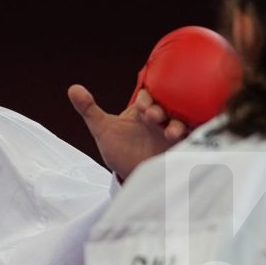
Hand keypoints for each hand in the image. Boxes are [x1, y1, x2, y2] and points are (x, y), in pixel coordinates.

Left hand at [68, 84, 186, 182]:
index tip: (140, 107)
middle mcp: (161, 117)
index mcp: (144, 108)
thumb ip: (89, 109)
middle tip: (152, 117)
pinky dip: (192, 137)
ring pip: (182, 121)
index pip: (149, 95)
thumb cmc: (120, 149)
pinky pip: (192, 139)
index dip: (145, 99)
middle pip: (168, 105)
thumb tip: (72, 88)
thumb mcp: (103, 129)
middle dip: (161, 110)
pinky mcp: (182, 147)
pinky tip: (186, 141)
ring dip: (178, 124)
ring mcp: (173, 131)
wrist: (132, 175)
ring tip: (171, 132)